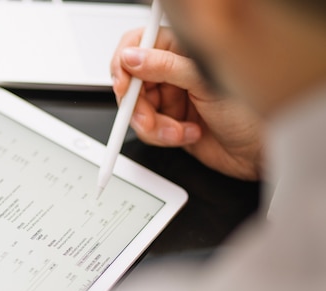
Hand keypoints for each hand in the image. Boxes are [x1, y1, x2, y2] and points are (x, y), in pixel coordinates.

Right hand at [111, 28, 263, 180]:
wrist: (259, 153)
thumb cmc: (250, 113)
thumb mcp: (205, 83)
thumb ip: (166, 67)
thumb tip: (132, 58)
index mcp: (183, 49)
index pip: (139, 44)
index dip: (125, 63)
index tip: (124, 84)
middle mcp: (174, 72)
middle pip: (132, 82)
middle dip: (138, 105)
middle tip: (148, 117)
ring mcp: (171, 99)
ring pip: (136, 109)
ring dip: (153, 126)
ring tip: (177, 131)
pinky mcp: (169, 124)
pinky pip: (148, 130)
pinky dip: (163, 137)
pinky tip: (186, 134)